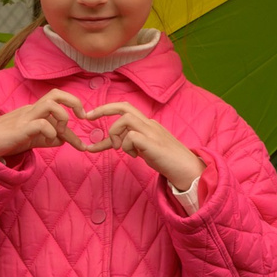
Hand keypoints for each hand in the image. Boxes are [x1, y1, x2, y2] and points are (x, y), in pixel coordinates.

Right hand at [0, 89, 90, 161]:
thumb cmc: (6, 140)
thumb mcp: (32, 139)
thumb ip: (47, 138)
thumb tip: (63, 140)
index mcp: (34, 110)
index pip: (59, 102)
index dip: (75, 108)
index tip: (85, 121)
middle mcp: (31, 109)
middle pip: (56, 93)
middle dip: (74, 102)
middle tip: (82, 117)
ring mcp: (25, 118)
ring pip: (50, 103)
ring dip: (62, 118)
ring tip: (61, 133)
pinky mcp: (20, 129)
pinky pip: (41, 124)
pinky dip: (51, 133)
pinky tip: (49, 142)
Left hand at [72, 98, 202, 191]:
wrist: (189, 170)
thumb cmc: (167, 161)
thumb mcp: (143, 150)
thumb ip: (128, 143)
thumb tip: (108, 143)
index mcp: (147, 124)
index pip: (124, 110)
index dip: (104, 110)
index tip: (89, 116)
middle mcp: (149, 124)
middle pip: (123, 106)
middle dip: (102, 109)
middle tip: (88, 117)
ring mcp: (152, 132)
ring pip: (125, 119)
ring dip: (115, 134)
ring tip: (120, 149)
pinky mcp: (153, 144)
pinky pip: (131, 136)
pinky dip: (126, 146)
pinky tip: (135, 156)